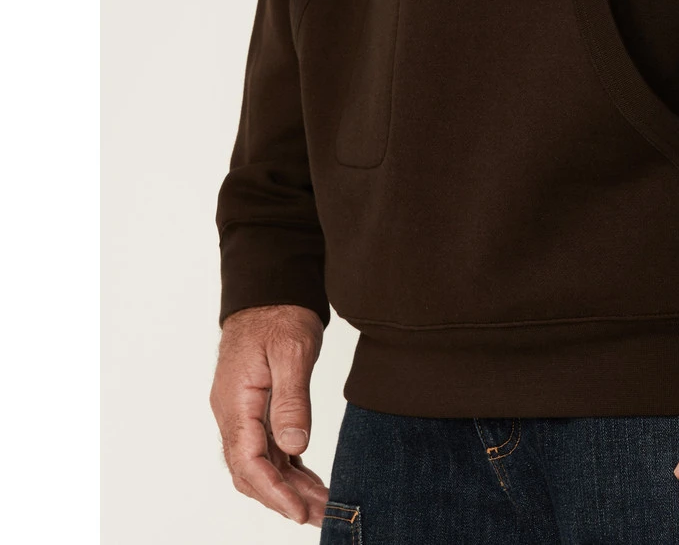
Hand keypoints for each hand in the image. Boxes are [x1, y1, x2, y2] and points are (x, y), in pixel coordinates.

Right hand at [210, 304, 328, 525]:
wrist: (270, 289)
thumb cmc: (279, 314)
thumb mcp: (292, 351)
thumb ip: (291, 400)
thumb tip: (293, 446)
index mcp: (235, 402)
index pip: (248, 461)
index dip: (273, 491)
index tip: (299, 511)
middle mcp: (233, 412)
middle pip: (251, 470)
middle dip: (282, 497)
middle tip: (318, 514)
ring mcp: (242, 411)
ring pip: (260, 462)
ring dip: (287, 485)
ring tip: (320, 504)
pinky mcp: (255, 407)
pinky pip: (268, 446)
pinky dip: (287, 466)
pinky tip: (308, 478)